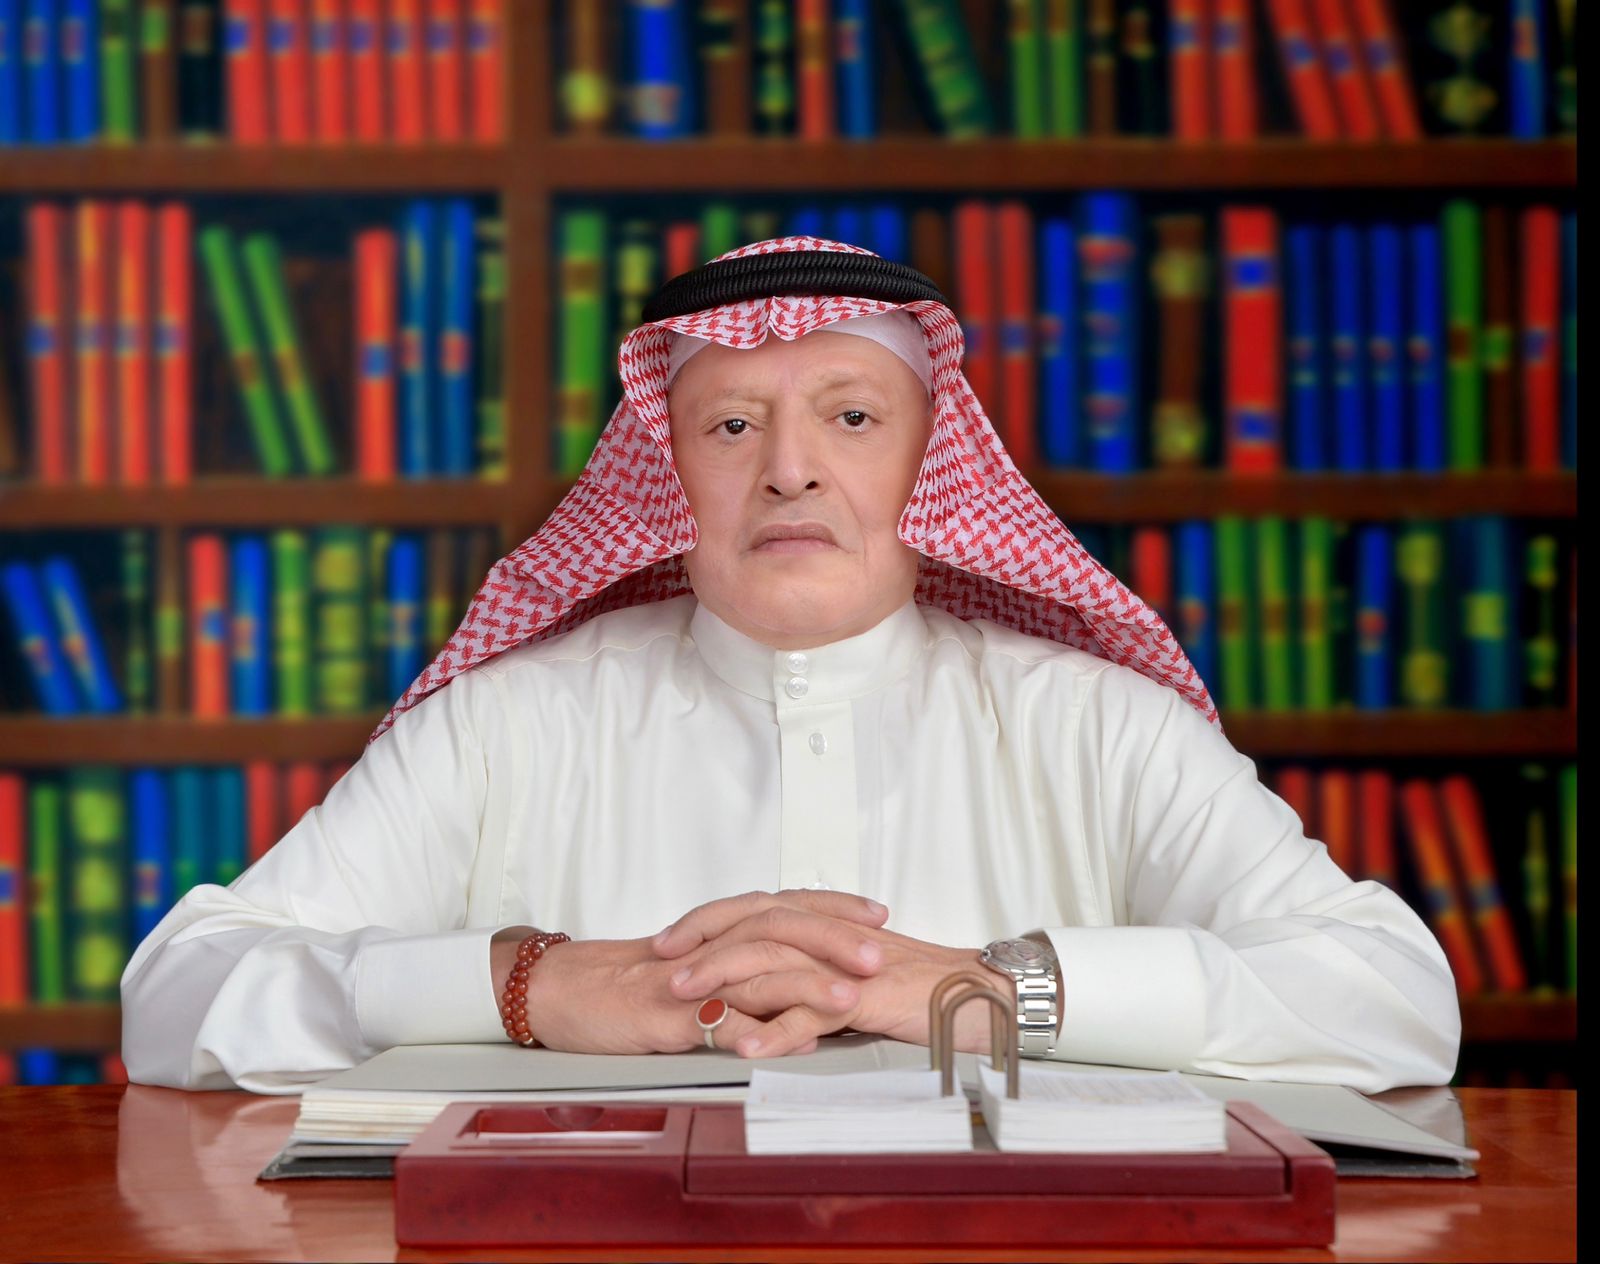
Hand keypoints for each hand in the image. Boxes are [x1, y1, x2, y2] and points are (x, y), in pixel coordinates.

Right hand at [493, 891, 891, 1054]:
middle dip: (835, 940)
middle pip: (780, 929)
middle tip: (879, 955)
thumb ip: (746, 985)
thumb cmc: (630, 989)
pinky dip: (742, 1032)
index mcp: (721, 934)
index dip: (835, 908)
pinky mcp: (662, 1016)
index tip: (879, 914)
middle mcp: (710, 948)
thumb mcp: (698, 980)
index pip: (787, 908)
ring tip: (847, 1000)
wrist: (561, 991)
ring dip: (804, 986)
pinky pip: (707, 1023)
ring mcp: (688, 981)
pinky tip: (774, 1045)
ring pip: (752, 973)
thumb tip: (803, 1009)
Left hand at [653, 890, 991, 1057]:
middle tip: (660, 963)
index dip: (707, 921)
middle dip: (699, 943)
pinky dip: (775, 1032)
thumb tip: (770, 989)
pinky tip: (746, 1048)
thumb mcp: (855, 974)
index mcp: (825, 927)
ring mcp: (845, 966)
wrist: (979, 994)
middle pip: (752, 926)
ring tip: (685, 1001)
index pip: (755, 910)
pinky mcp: (865, 999)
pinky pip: (811, 1014)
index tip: (668, 940)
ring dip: (722, 982)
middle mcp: (830, 937)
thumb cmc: (922, 988)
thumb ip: (813, 974)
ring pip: (772, 963)